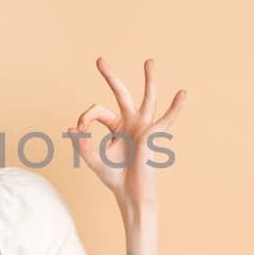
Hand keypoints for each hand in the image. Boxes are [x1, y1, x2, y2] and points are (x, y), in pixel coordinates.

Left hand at [67, 57, 185, 207]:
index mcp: (116, 126)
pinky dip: (175, 107)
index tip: (79, 129)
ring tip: (148, 61)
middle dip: (110, 76)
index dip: (86, 116)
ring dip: (149, 79)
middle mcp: (131, 122)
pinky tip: (182, 93)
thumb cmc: (114, 178)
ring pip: (148, 98)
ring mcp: (143, 127)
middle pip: (121, 93)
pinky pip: (166, 119)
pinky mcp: (153, 135)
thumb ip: (81, 145)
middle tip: (99, 60)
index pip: (98, 110)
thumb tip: (71, 129)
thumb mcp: (93, 159)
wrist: (130, 194)